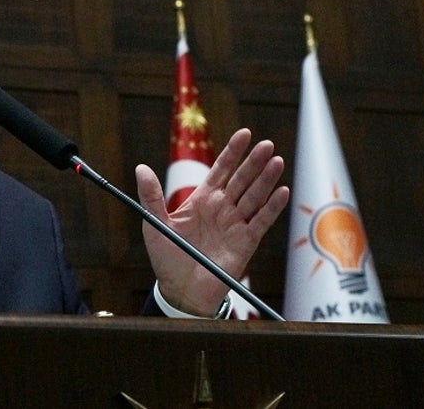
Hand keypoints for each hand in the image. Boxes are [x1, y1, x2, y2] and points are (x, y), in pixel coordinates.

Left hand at [136, 128, 288, 315]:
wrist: (181, 290)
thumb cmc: (167, 257)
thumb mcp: (155, 224)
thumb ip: (151, 196)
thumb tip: (141, 168)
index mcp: (202, 200)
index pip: (221, 170)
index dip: (233, 152)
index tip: (245, 134)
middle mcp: (222, 208)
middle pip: (241, 179)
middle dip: (253, 162)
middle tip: (266, 144)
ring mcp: (235, 224)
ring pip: (254, 196)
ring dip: (266, 179)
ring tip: (276, 161)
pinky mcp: (246, 242)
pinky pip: (262, 221)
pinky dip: (272, 207)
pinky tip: (282, 192)